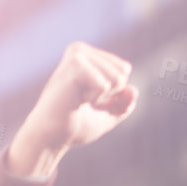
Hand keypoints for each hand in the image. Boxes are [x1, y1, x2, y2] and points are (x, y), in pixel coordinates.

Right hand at [7, 43, 137, 177]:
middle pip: (122, 71)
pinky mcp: (74, 64)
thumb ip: (124, 102)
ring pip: (116, 77)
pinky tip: (75, 99)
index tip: (89, 99)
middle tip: (83, 101)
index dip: (114, 92)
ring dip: (101, 96)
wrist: (52, 135)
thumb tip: (133, 90)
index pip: (124, 68)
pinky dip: (95, 98)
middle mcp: (79, 49)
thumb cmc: (75, 124)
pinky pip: (104, 84)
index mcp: (86, 55)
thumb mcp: (109, 114)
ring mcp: (76, 55)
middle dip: (110, 94)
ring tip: (78, 99)